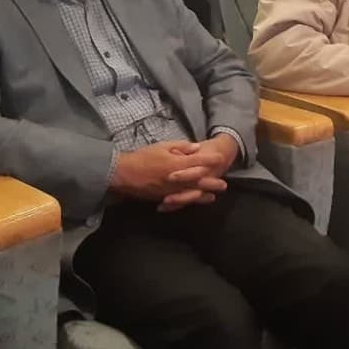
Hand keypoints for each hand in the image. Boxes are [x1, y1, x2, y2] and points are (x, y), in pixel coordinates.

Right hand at [110, 139, 228, 208]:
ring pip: (191, 193)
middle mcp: (176, 179)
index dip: (210, 160)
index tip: (220, 158)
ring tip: (214, 196)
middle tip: (224, 184)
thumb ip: (180, 147)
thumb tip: (196, 148)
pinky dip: (189, 201)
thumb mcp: (162, 146)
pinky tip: (195, 201)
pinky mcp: (164, 197)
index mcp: (176, 164)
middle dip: (212, 182)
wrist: (124, 173)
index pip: (197, 161)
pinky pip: (180, 200)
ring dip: (203, 195)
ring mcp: (171, 190)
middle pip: (198, 181)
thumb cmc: (143, 157)